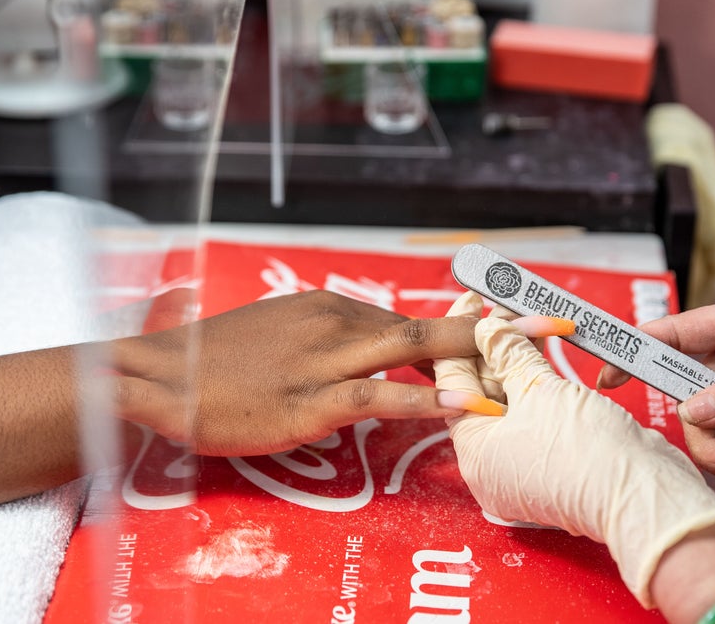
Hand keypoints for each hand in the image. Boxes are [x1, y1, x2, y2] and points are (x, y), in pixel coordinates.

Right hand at [112, 289, 494, 455]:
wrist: (159, 374)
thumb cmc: (214, 363)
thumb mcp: (277, 337)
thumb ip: (325, 342)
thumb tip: (364, 355)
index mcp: (330, 309)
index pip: (408, 322)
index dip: (461, 335)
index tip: (508, 333)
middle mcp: (335, 324)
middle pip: (427, 328)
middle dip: (496, 328)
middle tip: (555, 324)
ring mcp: (325, 361)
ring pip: (413, 354)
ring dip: (476, 359)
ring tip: (530, 362)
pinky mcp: (310, 401)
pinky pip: (379, 397)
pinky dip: (427, 401)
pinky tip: (465, 406)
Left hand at [436, 292, 714, 605]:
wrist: (647, 496)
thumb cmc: (592, 458)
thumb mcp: (541, 391)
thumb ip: (509, 354)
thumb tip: (487, 331)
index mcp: (475, 453)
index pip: (454, 383)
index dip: (462, 337)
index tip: (469, 302)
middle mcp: (494, 464)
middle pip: (482, 391)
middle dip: (494, 345)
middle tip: (504, 307)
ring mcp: (524, 465)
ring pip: (510, 400)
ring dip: (518, 358)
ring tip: (526, 318)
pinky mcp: (553, 460)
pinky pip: (534, 413)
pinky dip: (537, 381)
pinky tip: (543, 348)